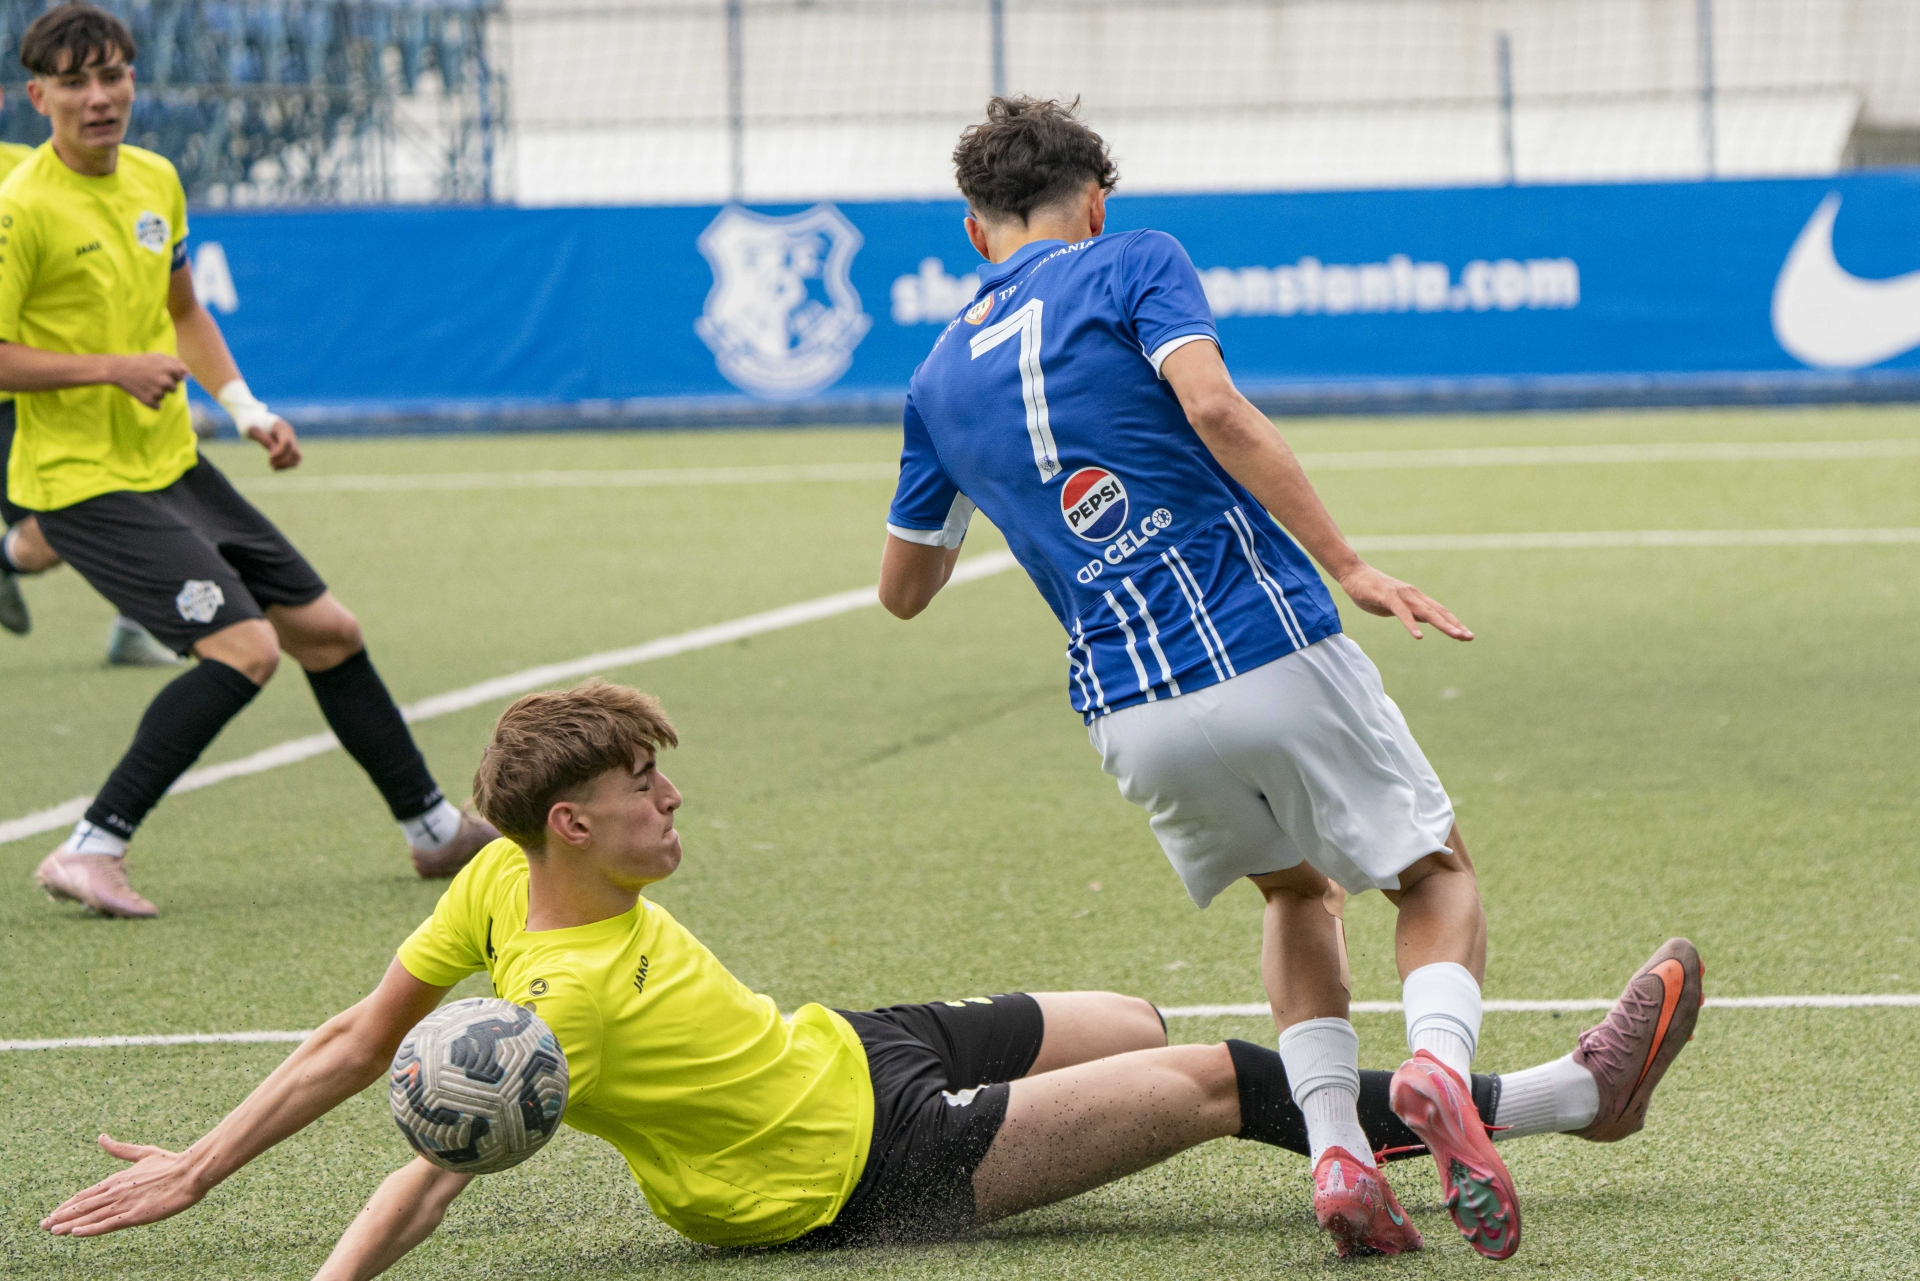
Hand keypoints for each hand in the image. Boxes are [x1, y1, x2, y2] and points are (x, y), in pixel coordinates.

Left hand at [40, 1134, 209, 1237]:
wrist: (191, 1172)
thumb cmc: (171, 1163)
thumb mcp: (143, 1153)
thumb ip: (120, 1149)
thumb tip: (101, 1137)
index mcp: (117, 1178)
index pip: (86, 1194)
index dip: (68, 1204)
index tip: (54, 1212)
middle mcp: (116, 1191)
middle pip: (83, 1206)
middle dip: (61, 1216)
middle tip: (43, 1225)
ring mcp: (124, 1204)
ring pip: (91, 1216)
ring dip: (69, 1224)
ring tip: (53, 1231)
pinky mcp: (135, 1215)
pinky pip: (108, 1224)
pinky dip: (91, 1228)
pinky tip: (76, 1233)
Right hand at [110, 353, 189, 408]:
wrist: (119, 369)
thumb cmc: (141, 362)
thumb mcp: (158, 357)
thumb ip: (176, 363)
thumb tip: (188, 375)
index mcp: (170, 369)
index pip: (182, 377)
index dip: (172, 375)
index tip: (162, 372)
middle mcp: (166, 381)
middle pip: (174, 389)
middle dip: (165, 385)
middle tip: (151, 379)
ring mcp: (158, 392)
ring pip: (164, 396)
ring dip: (157, 392)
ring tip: (145, 384)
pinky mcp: (150, 401)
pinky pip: (158, 406)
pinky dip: (151, 402)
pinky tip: (142, 392)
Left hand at [247, 418, 301, 469]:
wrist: (254, 419)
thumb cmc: (251, 422)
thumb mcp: (251, 429)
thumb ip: (263, 438)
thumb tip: (274, 451)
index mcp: (281, 427)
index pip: (287, 442)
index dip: (280, 452)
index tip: (269, 458)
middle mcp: (289, 434)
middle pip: (294, 451)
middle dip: (283, 460)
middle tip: (270, 464)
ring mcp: (291, 441)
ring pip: (297, 457)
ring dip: (286, 465)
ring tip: (273, 467)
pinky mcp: (289, 448)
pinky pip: (293, 460)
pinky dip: (286, 465)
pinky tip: (275, 467)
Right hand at [1336, 563, 1471, 640]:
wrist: (1353, 573)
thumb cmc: (1371, 591)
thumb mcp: (1393, 606)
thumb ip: (1408, 612)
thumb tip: (1422, 620)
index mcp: (1415, 598)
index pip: (1439, 611)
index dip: (1453, 623)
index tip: (1466, 635)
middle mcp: (1413, 595)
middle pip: (1438, 612)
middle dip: (1455, 625)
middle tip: (1469, 637)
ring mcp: (1401, 595)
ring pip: (1426, 612)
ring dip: (1442, 625)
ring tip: (1455, 635)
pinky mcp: (1388, 597)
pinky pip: (1402, 613)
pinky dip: (1411, 624)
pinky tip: (1418, 636)